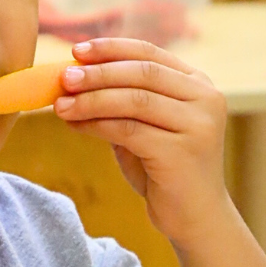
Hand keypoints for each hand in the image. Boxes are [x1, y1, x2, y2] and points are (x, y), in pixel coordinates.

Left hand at [53, 37, 230, 248]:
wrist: (194, 218)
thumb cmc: (164, 170)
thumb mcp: (144, 126)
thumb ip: (121, 101)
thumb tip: (73, 78)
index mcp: (197, 84)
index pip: (150, 54)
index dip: (111, 49)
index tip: (77, 50)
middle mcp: (205, 98)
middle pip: (141, 73)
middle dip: (97, 73)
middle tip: (63, 78)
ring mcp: (197, 125)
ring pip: (134, 100)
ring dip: (92, 99)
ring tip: (61, 104)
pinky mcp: (183, 152)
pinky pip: (129, 130)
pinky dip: (97, 125)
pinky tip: (75, 125)